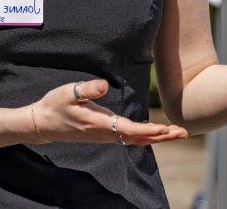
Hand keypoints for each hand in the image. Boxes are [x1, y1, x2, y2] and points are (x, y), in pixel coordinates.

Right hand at [27, 79, 187, 145]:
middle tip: (183, 132)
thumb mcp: (68, 92)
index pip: (129, 130)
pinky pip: (129, 139)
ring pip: (135, 140)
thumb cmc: (55, 105)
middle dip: (161, 136)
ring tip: (175, 133)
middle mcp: (104, 134)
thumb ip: (87, 89)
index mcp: (98, 123)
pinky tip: (155, 134)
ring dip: (156, 137)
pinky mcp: (103, 135)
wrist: (43, 124)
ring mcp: (104, 136)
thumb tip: (105, 86)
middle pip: (138, 139)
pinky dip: (145, 137)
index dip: (148, 130)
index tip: (165, 129)